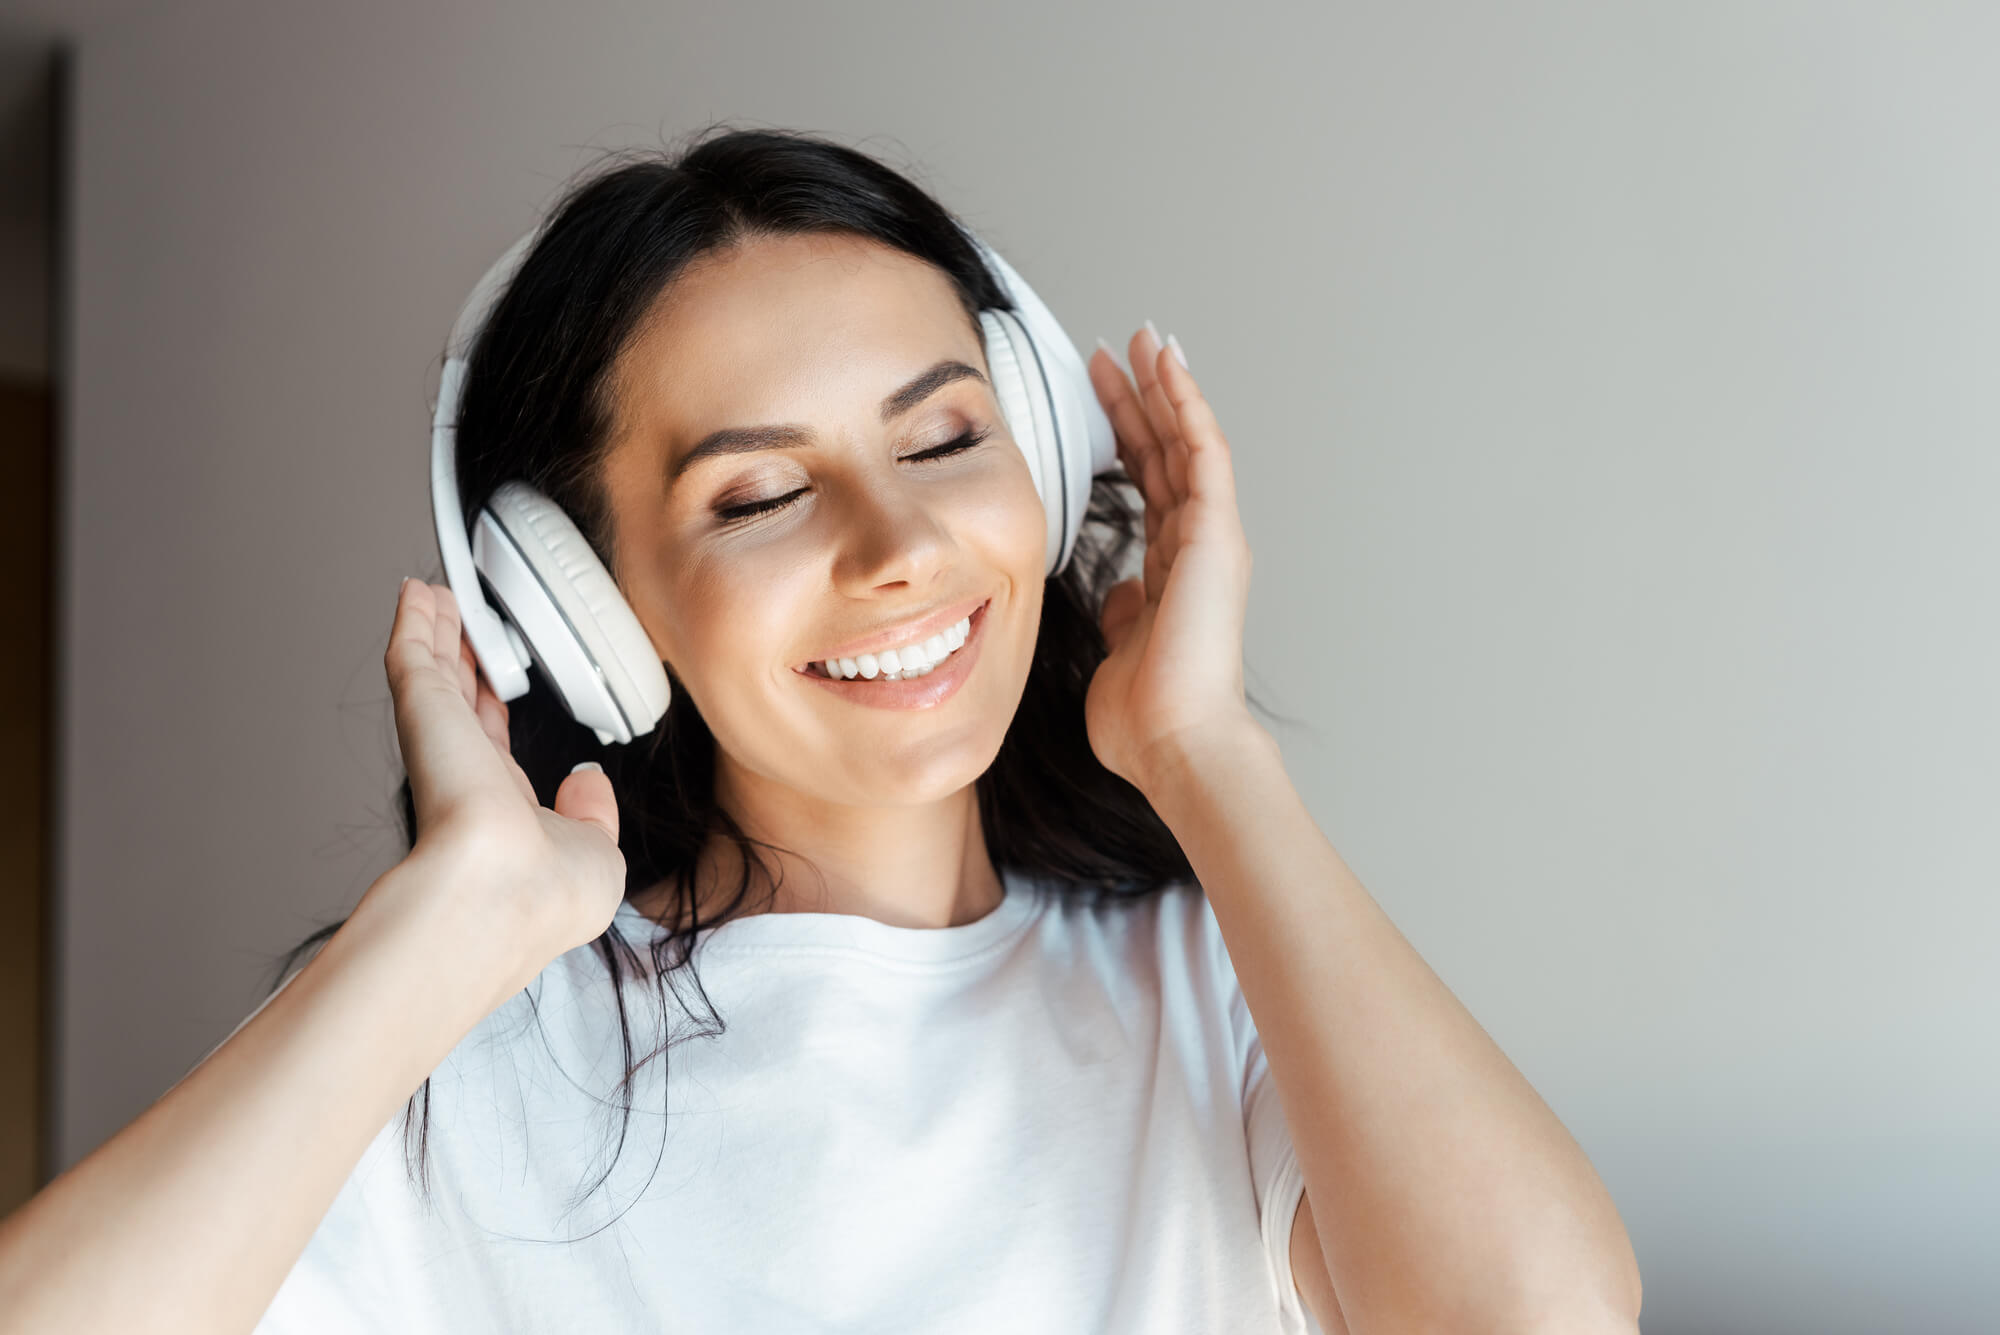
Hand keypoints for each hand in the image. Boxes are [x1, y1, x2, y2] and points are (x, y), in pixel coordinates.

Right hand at [369, 578, 626, 976]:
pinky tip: (419, 593)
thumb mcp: (596, 855)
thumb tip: (587, 785)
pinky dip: (414, 621)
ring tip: (435, 593)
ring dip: (435, 629)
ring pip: (432, 672)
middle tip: (457, 618)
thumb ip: (592, 815)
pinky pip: (414, 655)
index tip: (493, 677)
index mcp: (502, 811)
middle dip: (457, 657)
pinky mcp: (424, 716)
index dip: (492, 705)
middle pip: (456, 699)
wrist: (499, 897)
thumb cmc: (542, 895)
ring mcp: (441, 744)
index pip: (492, 743)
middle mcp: (464, 776)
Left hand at [1083, 326, 1259, 794]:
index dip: (1127, 438)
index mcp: (1174, 574)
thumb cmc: (1148, 719)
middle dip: (1142, 399)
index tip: (1102, 396)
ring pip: (1188, 442)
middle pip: (1167, 454)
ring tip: (1144, 339)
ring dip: (1166, 387)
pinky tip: (1169, 367)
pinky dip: (1187, 406)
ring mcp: (1211, 538)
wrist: (1178, 743)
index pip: (1150, 487)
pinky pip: (1203, 453)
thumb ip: (1122, 616)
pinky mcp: (1218, 533)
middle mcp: (1198, 549)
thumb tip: (1119, 593)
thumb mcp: (1119, 653)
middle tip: (1118, 350)